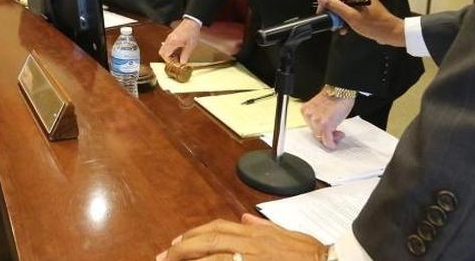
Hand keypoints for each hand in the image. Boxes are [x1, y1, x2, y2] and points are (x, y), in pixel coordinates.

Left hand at [156, 214, 328, 260]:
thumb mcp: (286, 232)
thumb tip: (245, 219)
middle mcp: (250, 243)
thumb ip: (263, 226)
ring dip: (190, 260)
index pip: (217, 228)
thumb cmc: (311, 252)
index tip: (177, 242)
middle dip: (182, 249)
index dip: (194, 234)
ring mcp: (252, 258)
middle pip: (208, 241)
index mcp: (255, 233)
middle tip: (162, 256)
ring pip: (213, 257)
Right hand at [159, 18, 200, 62]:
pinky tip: (177, 52)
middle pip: (161, 52)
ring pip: (163, 49)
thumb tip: (182, 63)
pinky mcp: (171, 36)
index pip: (165, 55)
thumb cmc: (192, 33)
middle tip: (175, 61)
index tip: (176, 64)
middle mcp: (169, 40)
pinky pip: (166, 45)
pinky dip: (169, 50)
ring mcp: (169, 38)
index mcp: (173, 42)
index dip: (169, 61)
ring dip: (168, 55)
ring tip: (177, 57)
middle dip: (167, 59)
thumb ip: (185, 55)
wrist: (192, 22)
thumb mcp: (190, 46)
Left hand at [300, 90, 354, 149]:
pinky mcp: (324, 125)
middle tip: (336, 132)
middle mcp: (308, 116)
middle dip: (327, 135)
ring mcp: (316, 121)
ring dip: (331, 138)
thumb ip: (319, 118)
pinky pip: (327, 141)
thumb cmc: (335, 97)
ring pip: (321, 138)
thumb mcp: (322, 108)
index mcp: (305, 111)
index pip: (310, 127)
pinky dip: (331, 144)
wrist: (341, 90)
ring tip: (339, 132)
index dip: (321, 131)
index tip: (328, 130)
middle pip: (316, 133)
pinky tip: (335, 143)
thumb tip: (324, 131)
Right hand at [317, 0, 404, 47]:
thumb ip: (336, 6)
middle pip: (337, 0)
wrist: (390, 33)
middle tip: (333, 25)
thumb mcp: (352, 17)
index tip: (322, 15)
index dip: (325, 5)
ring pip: (342, 6)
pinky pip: (348, 10)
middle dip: (333, 13)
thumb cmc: (374, 25)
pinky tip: (346, 28)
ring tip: (340, 28)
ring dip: (339, 18)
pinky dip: (345, 19)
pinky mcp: (362, 6)